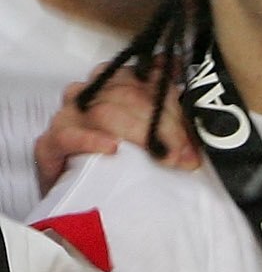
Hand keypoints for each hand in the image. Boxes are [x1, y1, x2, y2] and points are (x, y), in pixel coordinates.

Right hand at [35, 66, 196, 194]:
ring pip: (104, 111)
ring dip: (139, 134)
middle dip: (164, 124)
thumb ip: (174, 120)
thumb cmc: (121, 162)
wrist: (81, 193)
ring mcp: (68, 116)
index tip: (193, 121)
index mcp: (114, 84)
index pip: (144, 78)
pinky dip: (91, 139)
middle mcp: (89, 94)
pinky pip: (68, 135)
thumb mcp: (154, 137)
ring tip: (163, 156)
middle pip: (129, 95)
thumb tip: (203, 116)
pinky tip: (112, 148)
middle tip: (185, 154)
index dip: (171, 100)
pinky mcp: (49, 143)